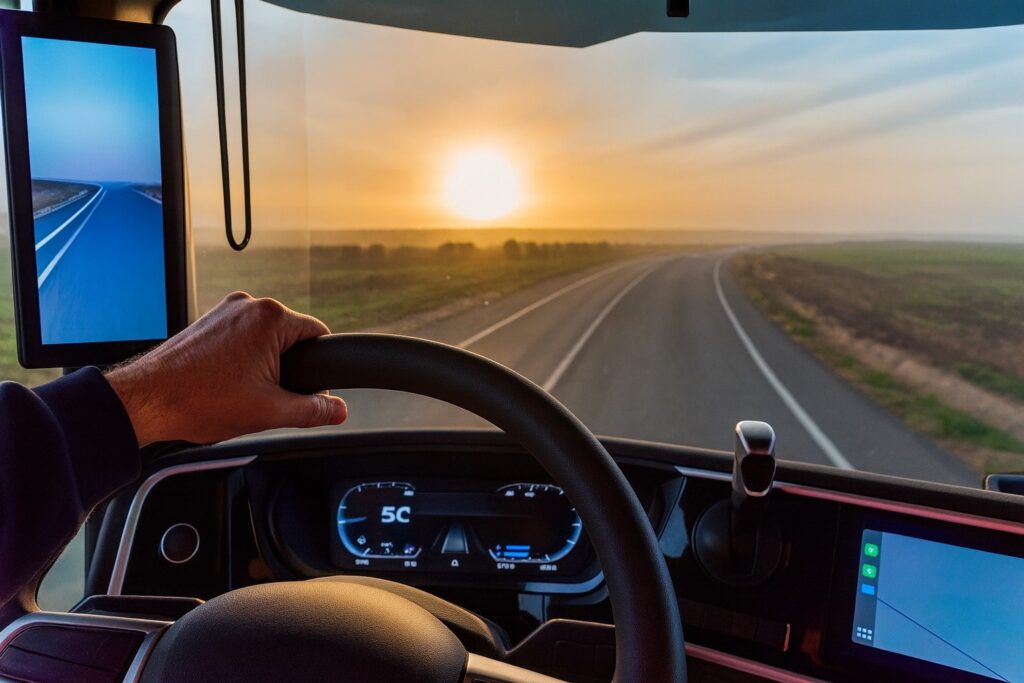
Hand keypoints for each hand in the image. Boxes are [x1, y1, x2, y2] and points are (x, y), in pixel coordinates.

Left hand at [106, 292, 346, 446]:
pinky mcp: (208, 322)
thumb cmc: (200, 400)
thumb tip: (338, 409)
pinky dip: (240, 362)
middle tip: (266, 397)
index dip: (319, 367)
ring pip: (264, 341)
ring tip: (239, 393)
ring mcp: (225, 311)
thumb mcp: (270, 412)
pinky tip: (223, 386)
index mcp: (271, 318)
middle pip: (290, 338)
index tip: (307, 389)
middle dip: (286, 369)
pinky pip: (240, 340)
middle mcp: (249, 305)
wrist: (146, 400)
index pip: (319, 335)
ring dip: (262, 366)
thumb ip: (313, 410)